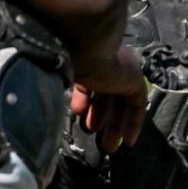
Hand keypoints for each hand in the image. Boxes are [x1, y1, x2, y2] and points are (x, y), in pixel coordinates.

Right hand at [69, 39, 146, 153]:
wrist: (87, 42)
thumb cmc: (68, 56)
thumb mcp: (62, 74)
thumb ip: (62, 86)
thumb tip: (51, 102)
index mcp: (88, 58)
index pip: (89, 82)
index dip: (84, 100)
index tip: (79, 115)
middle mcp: (107, 62)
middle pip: (106, 94)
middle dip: (99, 117)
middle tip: (93, 135)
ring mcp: (122, 70)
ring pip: (120, 102)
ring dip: (114, 125)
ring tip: (108, 146)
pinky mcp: (135, 79)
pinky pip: (137, 104)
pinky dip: (133, 123)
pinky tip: (128, 142)